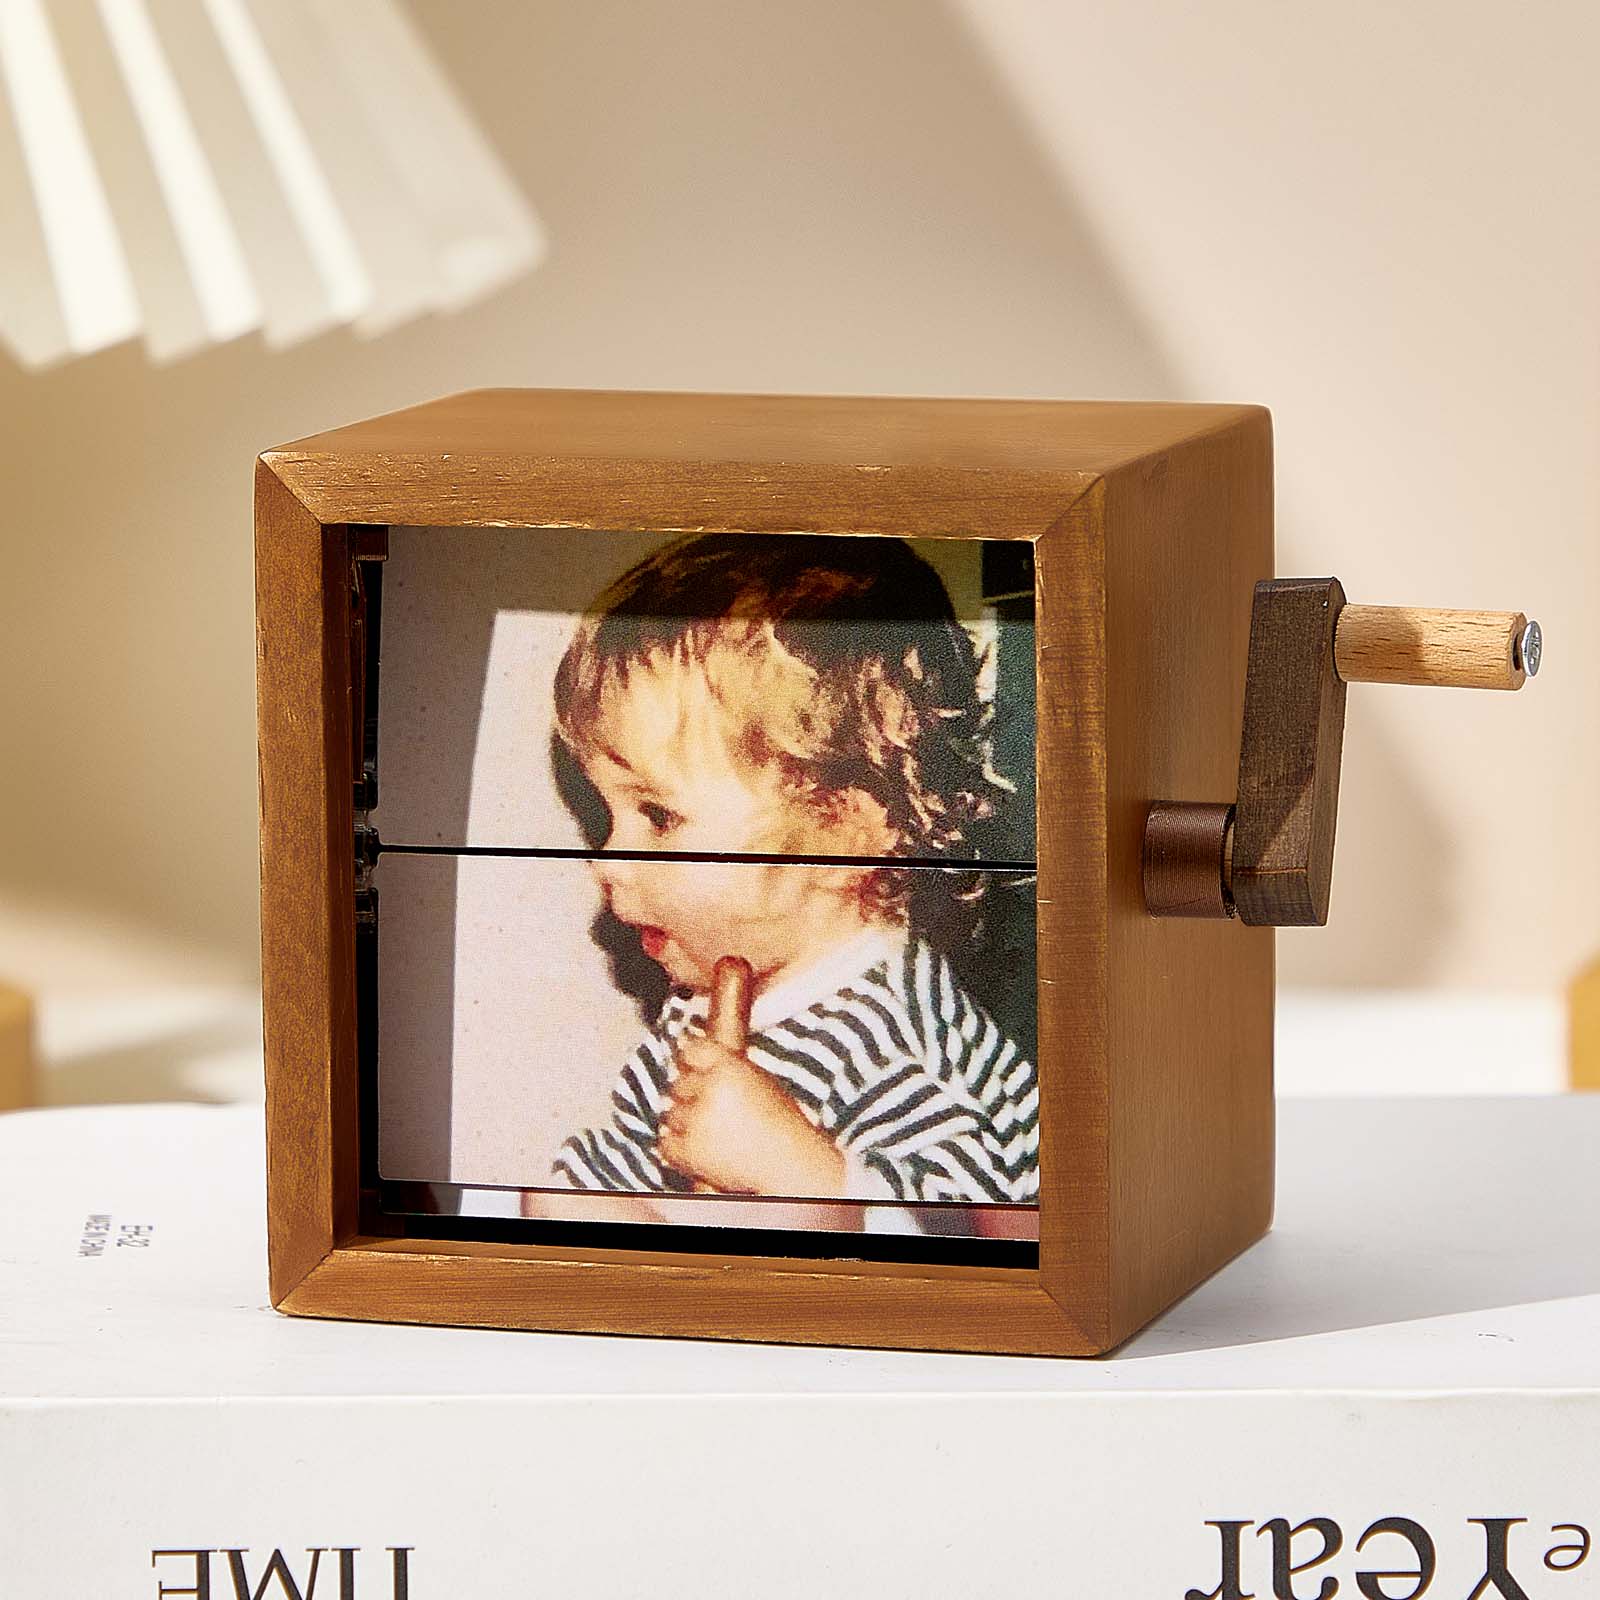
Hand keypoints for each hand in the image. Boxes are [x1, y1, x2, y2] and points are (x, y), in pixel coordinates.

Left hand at [657, 956, 845, 1197]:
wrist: (790, 1170)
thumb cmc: (782, 1123)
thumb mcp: (760, 1077)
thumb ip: (729, 1060)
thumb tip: (717, 1004)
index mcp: (728, 1064)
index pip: (690, 1049)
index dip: (695, 1063)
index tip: (701, 1069)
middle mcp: (707, 1086)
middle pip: (678, 1081)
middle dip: (693, 1095)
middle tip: (722, 1112)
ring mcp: (692, 1119)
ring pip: (671, 1112)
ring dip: (688, 1122)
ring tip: (720, 1133)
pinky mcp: (683, 1148)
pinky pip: (666, 1141)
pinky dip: (681, 1148)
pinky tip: (709, 1150)